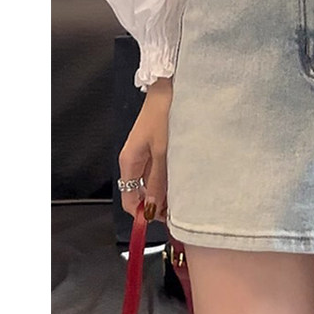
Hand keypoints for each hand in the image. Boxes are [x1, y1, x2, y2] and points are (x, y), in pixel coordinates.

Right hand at [118, 77, 172, 222]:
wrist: (169, 90)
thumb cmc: (164, 116)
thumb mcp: (163, 152)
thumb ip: (159, 180)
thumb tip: (152, 207)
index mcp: (129, 162)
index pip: (128, 199)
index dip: (142, 214)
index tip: (160, 222)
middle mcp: (134, 160)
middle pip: (141, 193)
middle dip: (156, 205)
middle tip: (178, 213)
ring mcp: (145, 155)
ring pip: (152, 184)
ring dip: (165, 193)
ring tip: (185, 200)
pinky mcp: (157, 149)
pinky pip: (160, 172)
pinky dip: (170, 180)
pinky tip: (184, 183)